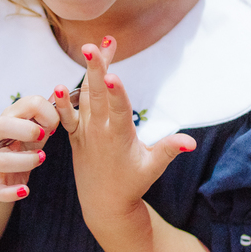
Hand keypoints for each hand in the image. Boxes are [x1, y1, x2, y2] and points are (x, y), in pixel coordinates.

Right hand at [0, 95, 58, 202]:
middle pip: (0, 125)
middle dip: (25, 129)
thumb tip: (63, 92)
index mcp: (14, 116)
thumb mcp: (38, 124)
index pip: (29, 103)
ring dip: (24, 160)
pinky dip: (10, 192)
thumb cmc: (25, 140)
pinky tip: (25, 190)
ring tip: (41, 159)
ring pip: (1, 159)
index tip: (54, 124)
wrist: (4, 167)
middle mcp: (0, 135)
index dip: (47, 112)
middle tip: (43, 136)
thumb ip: (49, 111)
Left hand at [53, 36, 194, 218]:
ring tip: (92, 47)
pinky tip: (58, 85)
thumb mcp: (153, 168)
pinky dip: (62, 101)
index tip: (113, 74)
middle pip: (97, 95)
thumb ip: (169, 150)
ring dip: (89, 72)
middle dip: (97, 69)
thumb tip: (192, 142)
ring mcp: (85, 132)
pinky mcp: (76, 135)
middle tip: (94, 46)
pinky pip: (66, 115)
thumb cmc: (132, 184)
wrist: (104, 205)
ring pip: (85, 96)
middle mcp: (99, 131)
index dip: (116, 92)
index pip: (118, 110)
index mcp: (119, 136)